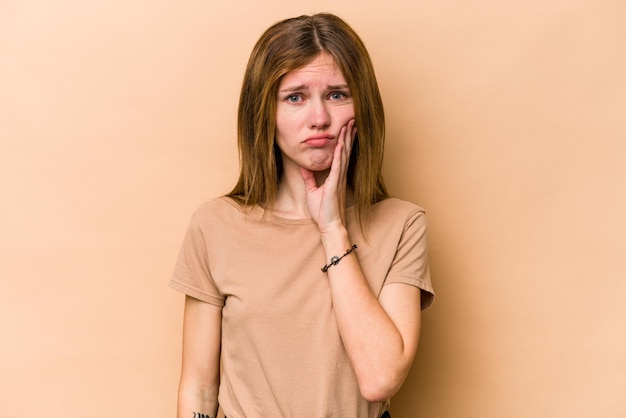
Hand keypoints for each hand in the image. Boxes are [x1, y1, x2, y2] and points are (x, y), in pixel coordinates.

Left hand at [300, 119, 356, 234]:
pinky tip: (340, 144)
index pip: (341, 154)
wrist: (329, 225)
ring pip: (343, 155)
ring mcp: (338, 179)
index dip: (344, 140)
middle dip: (348, 134)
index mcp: (336, 176)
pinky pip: (337, 166)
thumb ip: (309, 178)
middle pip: (345, 150)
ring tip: (349, 126)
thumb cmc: (323, 211)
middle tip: (352, 120)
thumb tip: (304, 167)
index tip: (346, 127)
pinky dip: (338, 154)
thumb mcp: (312, 191)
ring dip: (346, 139)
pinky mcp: (335, 184)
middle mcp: (340, 175)